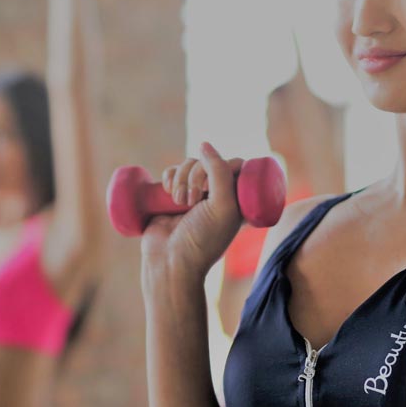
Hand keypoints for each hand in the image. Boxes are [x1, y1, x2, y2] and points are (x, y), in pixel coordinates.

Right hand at [139, 143, 246, 289]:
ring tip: (180, 201)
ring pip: (190, 164)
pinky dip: (169, 176)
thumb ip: (220, 172)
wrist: (170, 262)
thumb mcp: (223, 206)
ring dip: (182, 176)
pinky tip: (168, 191)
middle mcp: (217, 195)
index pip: (235, 164)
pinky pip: (172, 171)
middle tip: (193, 199)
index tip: (211, 187)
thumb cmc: (202, 240)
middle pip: (210, 161)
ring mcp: (194, 194)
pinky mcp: (172, 195)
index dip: (222, 167)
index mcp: (237, 199)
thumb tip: (204, 144)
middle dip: (197, 174)